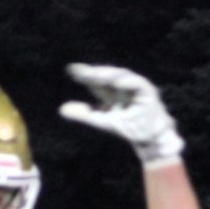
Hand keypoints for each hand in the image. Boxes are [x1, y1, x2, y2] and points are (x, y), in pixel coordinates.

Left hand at [59, 64, 183, 167]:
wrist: (146, 139)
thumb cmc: (126, 127)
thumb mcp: (101, 120)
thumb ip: (83, 114)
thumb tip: (61, 109)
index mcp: (111, 90)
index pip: (96, 80)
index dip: (84, 74)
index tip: (71, 70)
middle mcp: (122, 85)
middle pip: (107, 75)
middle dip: (94, 72)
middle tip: (81, 71)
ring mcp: (135, 86)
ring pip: (121, 76)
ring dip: (109, 74)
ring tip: (96, 74)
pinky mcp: (147, 91)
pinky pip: (137, 83)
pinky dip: (128, 82)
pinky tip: (116, 81)